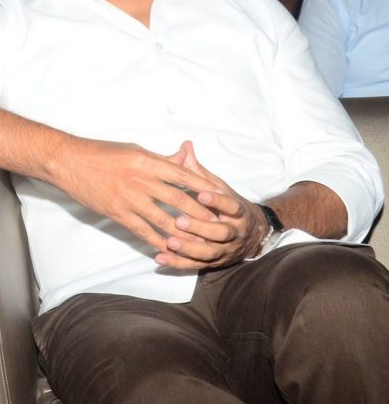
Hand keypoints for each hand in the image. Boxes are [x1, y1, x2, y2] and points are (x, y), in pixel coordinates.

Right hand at [51, 136, 227, 254]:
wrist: (68, 162)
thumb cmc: (100, 152)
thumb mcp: (133, 150)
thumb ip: (159, 159)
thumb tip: (183, 159)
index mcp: (146, 161)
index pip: (183, 175)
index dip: (204, 187)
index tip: (219, 196)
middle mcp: (140, 180)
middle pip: (178, 200)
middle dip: (201, 213)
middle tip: (218, 224)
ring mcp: (128, 198)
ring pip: (164, 219)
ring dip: (184, 232)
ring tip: (200, 241)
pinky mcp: (116, 212)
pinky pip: (142, 231)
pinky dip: (157, 241)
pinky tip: (168, 249)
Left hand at [155, 141, 268, 269]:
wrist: (250, 234)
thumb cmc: (226, 204)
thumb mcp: (217, 186)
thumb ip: (198, 171)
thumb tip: (185, 145)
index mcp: (238, 211)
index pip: (231, 205)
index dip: (217, 200)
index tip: (201, 193)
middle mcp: (235, 233)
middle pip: (221, 233)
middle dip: (200, 228)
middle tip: (180, 221)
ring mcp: (225, 250)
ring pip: (209, 252)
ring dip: (188, 249)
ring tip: (169, 241)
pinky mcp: (214, 263)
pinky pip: (196, 266)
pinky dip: (178, 263)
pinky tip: (160, 258)